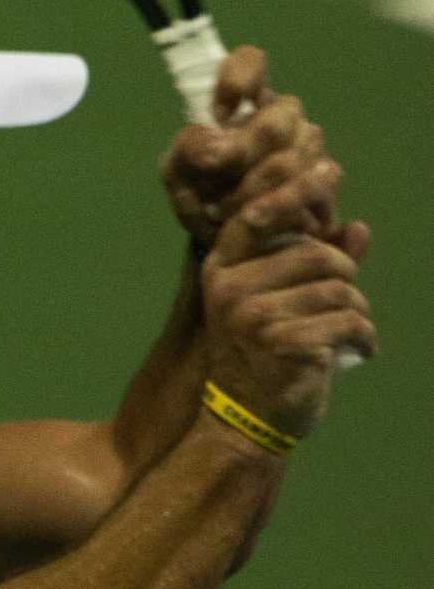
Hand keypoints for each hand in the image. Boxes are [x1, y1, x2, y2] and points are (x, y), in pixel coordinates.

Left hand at [160, 46, 353, 252]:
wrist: (227, 244)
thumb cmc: (203, 196)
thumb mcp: (178, 174)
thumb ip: (187, 151)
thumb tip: (214, 143)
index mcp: (243, 102)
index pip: (251, 62)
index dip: (238, 77)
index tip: (219, 112)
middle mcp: (282, 117)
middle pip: (278, 117)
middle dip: (244, 151)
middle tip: (214, 177)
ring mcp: (308, 147)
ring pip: (294, 155)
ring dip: (253, 188)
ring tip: (222, 213)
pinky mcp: (324, 181)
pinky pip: (313, 185)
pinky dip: (277, 206)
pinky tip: (253, 220)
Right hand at [200, 169, 376, 444]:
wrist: (245, 420)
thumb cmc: (263, 356)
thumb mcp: (278, 301)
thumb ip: (313, 262)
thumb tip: (359, 226)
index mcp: (223, 267)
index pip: (256, 212)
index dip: (294, 188)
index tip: (328, 168)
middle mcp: (230, 284)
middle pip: (315, 253)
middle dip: (345, 275)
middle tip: (347, 302)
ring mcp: (253, 314)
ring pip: (338, 288)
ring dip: (358, 312)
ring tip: (352, 331)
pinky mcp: (282, 342)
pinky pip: (348, 320)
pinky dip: (365, 336)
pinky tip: (360, 351)